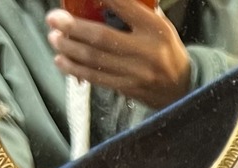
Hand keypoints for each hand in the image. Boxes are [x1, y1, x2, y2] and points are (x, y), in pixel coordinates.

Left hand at [47, 0, 193, 111]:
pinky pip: (98, 79)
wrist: (183, 89)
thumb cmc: (166, 50)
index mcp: (155, 29)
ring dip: (70, 48)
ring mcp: (136, 73)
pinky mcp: (129, 88)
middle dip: (73, 27)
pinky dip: (76, 69)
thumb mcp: (160, 26)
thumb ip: (135, 12)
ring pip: (95, 61)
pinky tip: (62, 60)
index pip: (124, 6)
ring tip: (53, 38)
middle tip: (54, 19)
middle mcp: (146, 51)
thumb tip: (100, 0)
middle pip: (101, 38)